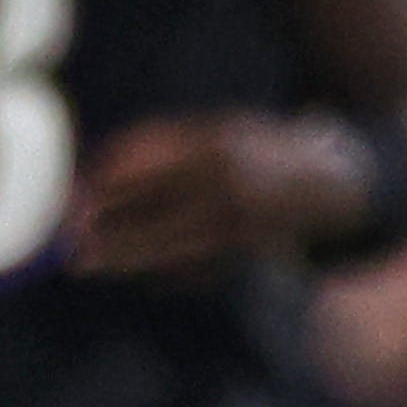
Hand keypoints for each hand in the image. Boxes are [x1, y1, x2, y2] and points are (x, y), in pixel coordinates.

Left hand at [66, 114, 359, 279]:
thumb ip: (162, 147)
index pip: (146, 171)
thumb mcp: (216, 131)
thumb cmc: (261, 149)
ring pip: (170, 252)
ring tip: (90, 264)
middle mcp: (229, 191)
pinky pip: (196, 270)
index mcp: (218, 148)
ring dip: (126, 260)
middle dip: (106, 233)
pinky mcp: (250, 258)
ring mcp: (242, 229)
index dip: (106, 187)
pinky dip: (165, 273)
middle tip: (70, 246)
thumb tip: (99, 172)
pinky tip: (139, 274)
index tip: (76, 198)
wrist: (336, 185)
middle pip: (152, 218)